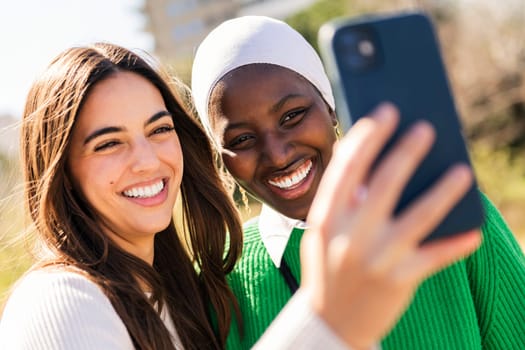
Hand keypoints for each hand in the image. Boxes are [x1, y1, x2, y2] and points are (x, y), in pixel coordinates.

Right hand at [300, 103, 480, 348]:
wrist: (330, 324)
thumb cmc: (328, 268)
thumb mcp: (323, 233)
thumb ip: (341, 200)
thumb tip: (369, 159)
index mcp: (328, 219)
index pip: (347, 168)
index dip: (368, 137)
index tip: (386, 112)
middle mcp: (351, 236)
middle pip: (385, 183)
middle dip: (407, 150)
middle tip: (426, 128)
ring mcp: (377, 258)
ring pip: (419, 216)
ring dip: (443, 190)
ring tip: (462, 171)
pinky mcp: (400, 281)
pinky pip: (435, 257)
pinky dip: (455, 243)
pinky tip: (472, 230)